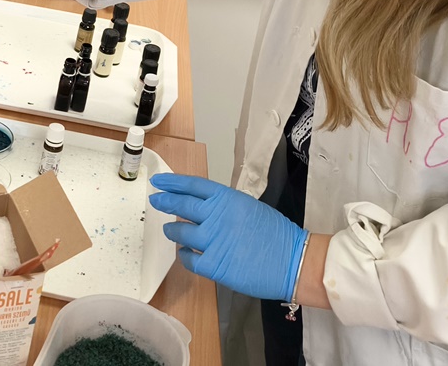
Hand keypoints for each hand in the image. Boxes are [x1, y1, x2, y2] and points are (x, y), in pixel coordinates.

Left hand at [149, 173, 308, 302]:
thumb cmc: (276, 235)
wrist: (292, 261)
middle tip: (156, 201)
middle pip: (182, 205)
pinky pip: (189, 258)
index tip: (159, 182)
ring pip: (180, 232)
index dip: (173, 182)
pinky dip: (184, 255)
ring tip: (169, 230)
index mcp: (227, 198)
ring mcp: (213, 241)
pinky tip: (185, 253)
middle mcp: (216, 216)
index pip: (193, 185)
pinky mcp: (213, 265)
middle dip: (165, 201)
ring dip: (172, 230)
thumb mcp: (250, 208)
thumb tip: (205, 209)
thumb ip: (226, 207)